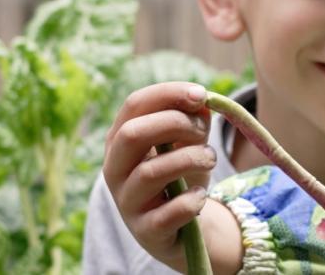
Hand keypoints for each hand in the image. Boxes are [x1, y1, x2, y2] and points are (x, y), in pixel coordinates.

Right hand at [102, 81, 215, 270]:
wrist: (184, 229)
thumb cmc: (182, 176)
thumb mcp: (189, 143)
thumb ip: (194, 120)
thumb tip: (201, 101)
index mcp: (121, 139)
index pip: (135, 104)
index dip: (169, 94)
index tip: (201, 94)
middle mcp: (115, 169)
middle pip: (132, 134)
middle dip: (175, 124)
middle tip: (203, 132)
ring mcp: (126, 202)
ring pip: (150, 172)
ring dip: (191, 159)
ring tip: (209, 160)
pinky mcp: (146, 231)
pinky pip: (169, 212)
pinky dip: (192, 200)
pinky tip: (200, 196)